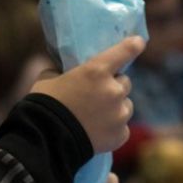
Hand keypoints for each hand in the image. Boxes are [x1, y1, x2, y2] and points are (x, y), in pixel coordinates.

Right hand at [30, 37, 143, 152]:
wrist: (45, 140)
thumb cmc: (44, 105)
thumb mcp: (48, 79)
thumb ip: (62, 72)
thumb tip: (63, 71)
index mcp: (96, 71)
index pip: (123, 52)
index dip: (132, 46)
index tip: (138, 42)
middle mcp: (113, 90)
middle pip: (124, 83)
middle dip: (114, 87)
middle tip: (97, 96)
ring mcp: (119, 114)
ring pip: (126, 106)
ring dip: (116, 108)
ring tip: (96, 118)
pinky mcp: (121, 134)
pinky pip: (122, 128)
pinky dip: (113, 129)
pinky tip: (97, 133)